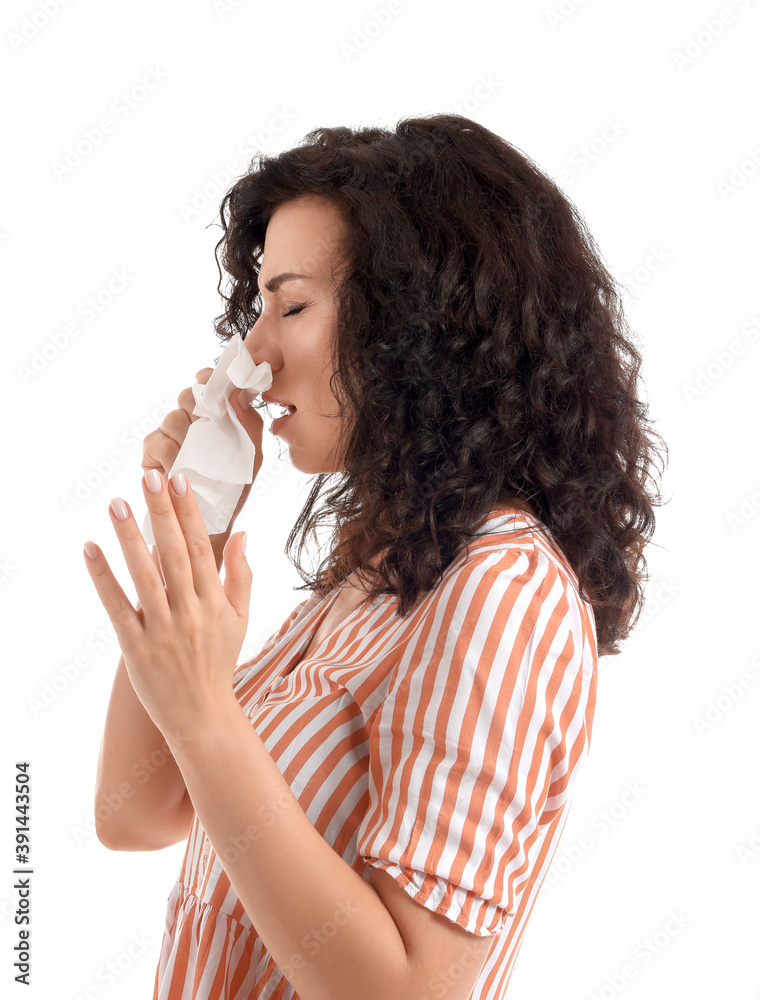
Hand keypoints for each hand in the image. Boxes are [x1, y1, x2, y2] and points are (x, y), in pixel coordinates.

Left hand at [82, 470, 250, 739]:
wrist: (202, 717)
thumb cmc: (219, 662)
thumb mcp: (240, 619)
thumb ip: (241, 575)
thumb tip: (243, 534)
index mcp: (216, 602)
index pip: (203, 549)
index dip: (190, 514)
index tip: (179, 482)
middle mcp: (191, 613)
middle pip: (175, 555)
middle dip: (161, 514)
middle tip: (148, 477)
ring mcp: (162, 631)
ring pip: (144, 577)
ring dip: (130, 539)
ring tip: (116, 504)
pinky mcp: (135, 648)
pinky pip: (117, 607)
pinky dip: (103, 579)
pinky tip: (91, 550)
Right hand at [142, 367, 265, 540]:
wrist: (211, 521)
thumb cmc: (234, 487)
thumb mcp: (251, 456)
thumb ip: (249, 423)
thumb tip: (237, 395)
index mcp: (216, 416)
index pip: (209, 383)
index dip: (208, 380)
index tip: (210, 385)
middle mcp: (191, 421)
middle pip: (187, 396)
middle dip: (198, 410)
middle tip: (208, 429)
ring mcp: (169, 434)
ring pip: (172, 419)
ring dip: (187, 438)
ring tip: (198, 460)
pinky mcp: (152, 452)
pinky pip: (157, 442)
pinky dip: (170, 456)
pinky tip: (178, 470)